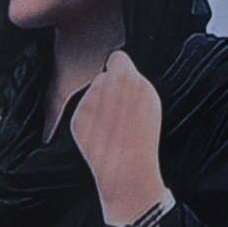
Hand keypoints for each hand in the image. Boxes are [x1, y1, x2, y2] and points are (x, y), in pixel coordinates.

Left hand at [71, 50, 165, 221]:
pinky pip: (83, 111)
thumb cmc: (144, 135)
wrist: (127, 168)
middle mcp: (104, 86)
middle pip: (104, 77)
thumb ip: (134, 80)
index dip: (121, 69)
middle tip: (122, 111)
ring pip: (92, 94)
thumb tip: (120, 67)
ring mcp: (88, 102)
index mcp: (126, 77)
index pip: (117, 58)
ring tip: (114, 126)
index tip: (125, 80)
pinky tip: (102, 134)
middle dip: (110, 89)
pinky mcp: (76, 119)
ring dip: (100, 104)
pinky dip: (91, 121)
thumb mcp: (150, 100)